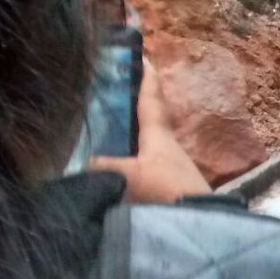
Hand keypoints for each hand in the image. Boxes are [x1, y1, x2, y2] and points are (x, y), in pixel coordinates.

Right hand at [91, 61, 210, 203]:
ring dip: (128, 134)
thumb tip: (83, 162)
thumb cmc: (166, 191)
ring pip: (145, 143)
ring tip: (103, 129)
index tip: (142, 55)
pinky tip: (113, 169)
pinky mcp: (169, 189)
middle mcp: (166, 146)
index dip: (145, 76)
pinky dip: (128, 159)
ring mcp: (169, 168)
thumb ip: (102, 167)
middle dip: (132, 104)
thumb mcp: (127, 176)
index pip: (151, 97)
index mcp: (159, 134)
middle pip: (148, 119)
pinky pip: (143, 165)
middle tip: (112, 90)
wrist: (196, 224)